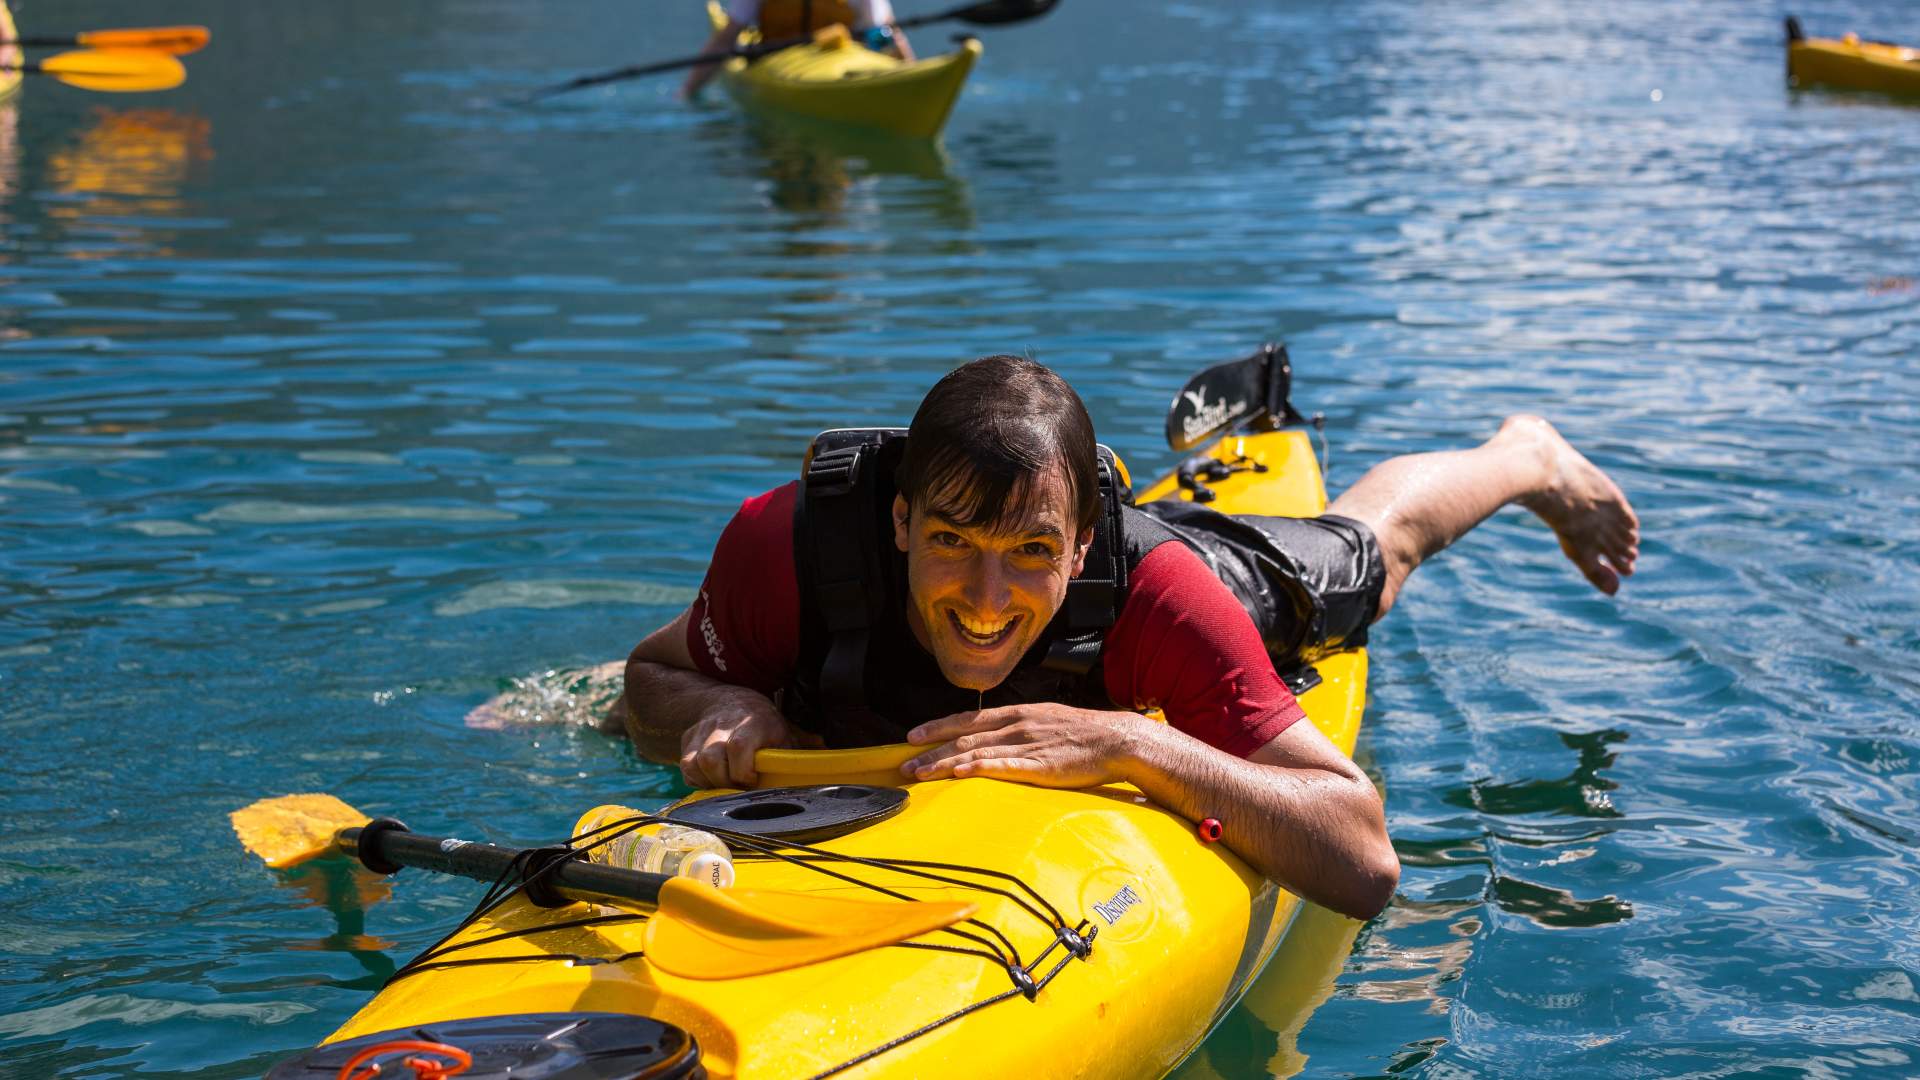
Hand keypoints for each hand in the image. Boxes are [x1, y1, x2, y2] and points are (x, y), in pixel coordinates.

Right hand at [678, 691, 818, 788]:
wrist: (730, 700)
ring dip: (709, 782)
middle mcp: (723, 725)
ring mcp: (702, 733)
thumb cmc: (763, 723)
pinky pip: (686, 768)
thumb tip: (824, 753)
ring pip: (693, 764)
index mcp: (752, 722)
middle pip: (711, 759)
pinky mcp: (688, 741)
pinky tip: (713, 780)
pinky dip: (697, 780)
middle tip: (738, 788)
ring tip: (726, 784)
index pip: (739, 746)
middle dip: (724, 782)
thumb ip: (802, 745)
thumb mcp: (785, 730)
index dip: (743, 770)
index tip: (752, 781)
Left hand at [901, 704, 1150, 787]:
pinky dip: (977, 769)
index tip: (911, 736)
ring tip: (919, 774)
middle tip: (904, 764)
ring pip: (976, 752)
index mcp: (1017, 714)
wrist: (1116, 740)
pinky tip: (959, 774)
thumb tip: (995, 738)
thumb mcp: (1046, 721)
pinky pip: (1003, 766)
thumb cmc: (1083, 735)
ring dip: (944, 764)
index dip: (937, 727)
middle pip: (964, 737)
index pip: (968, 718)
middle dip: (931, 751)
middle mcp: (1016, 725)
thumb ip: (1019, 729)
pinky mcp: (1039, 765)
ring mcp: (1026, 744)